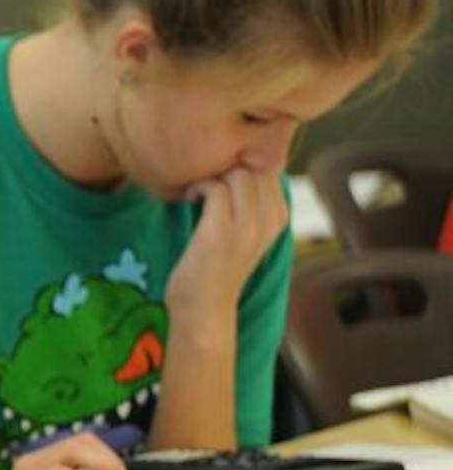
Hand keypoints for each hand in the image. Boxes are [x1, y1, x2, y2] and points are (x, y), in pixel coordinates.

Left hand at [165, 165, 287, 319]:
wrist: (203, 307)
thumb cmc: (216, 264)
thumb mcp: (243, 229)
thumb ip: (248, 201)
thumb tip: (237, 164)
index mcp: (278, 216)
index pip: (269, 167)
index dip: (242, 162)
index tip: (221, 176)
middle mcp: (270, 220)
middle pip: (256, 165)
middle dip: (227, 164)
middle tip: (207, 181)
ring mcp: (249, 227)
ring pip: (239, 173)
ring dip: (212, 174)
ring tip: (199, 192)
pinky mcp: (222, 232)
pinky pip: (216, 188)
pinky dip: (199, 186)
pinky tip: (191, 199)